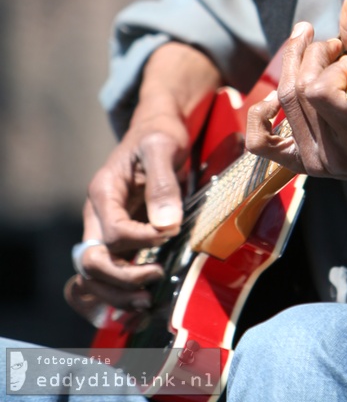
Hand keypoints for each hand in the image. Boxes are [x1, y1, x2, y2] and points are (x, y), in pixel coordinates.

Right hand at [65, 42, 221, 319]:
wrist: (156, 128)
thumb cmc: (159, 133)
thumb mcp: (162, 146)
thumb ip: (163, 183)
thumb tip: (166, 224)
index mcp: (103, 191)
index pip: (113, 232)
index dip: (140, 241)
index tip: (168, 234)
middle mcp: (97, 213)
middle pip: (92, 261)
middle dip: (120, 279)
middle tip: (152, 284)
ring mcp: (103, 226)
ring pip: (93, 274)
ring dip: (115, 293)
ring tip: (144, 302)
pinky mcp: (116, 236)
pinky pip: (105, 271)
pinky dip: (113, 292)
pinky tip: (133, 303)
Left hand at [245, 0, 346, 207]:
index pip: (320, 92)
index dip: (333, 67)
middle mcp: (329, 155)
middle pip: (297, 90)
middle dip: (314, 55)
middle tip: (336, 47)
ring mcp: (311, 161)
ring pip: (282, 101)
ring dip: (296, 66)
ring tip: (317, 54)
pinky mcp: (297, 163)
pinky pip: (260, 140)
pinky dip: (261, 113)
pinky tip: (275, 97)